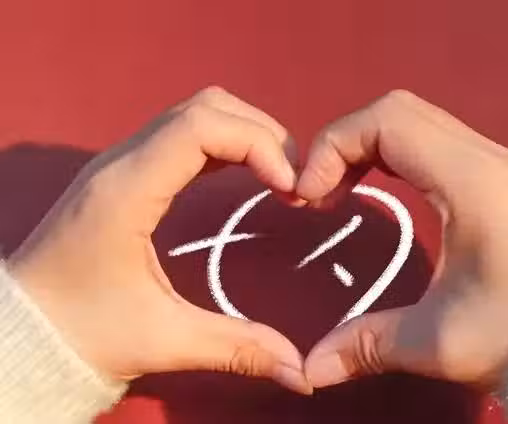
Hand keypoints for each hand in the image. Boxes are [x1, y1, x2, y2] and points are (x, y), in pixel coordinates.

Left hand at [7, 87, 311, 393]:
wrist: (26, 331)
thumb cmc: (84, 333)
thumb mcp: (164, 340)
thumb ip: (236, 349)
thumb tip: (301, 372)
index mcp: (127, 190)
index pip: (201, 126)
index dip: (258, 145)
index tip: (290, 190)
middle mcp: (124, 162)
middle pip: (207, 107)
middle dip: (262, 135)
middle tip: (294, 182)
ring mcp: (124, 162)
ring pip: (197, 112)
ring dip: (246, 134)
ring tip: (279, 176)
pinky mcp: (130, 173)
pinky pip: (186, 133)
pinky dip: (227, 143)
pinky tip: (249, 174)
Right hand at [298, 90, 507, 387]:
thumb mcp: (439, 341)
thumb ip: (367, 344)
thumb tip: (310, 369)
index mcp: (471, 178)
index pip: (386, 120)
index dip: (332, 147)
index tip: (309, 198)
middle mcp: (489, 159)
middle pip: (400, 112)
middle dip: (347, 145)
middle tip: (322, 195)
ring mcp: (505, 167)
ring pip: (423, 125)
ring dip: (374, 149)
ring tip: (346, 194)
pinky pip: (443, 146)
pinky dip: (402, 158)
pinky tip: (392, 197)